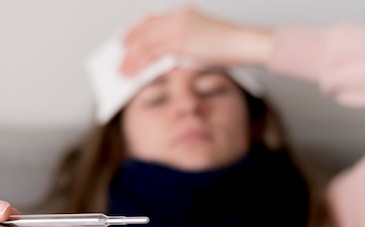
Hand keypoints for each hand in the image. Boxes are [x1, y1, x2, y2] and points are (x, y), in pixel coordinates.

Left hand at [120, 6, 274, 75]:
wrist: (245, 42)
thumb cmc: (230, 45)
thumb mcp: (202, 42)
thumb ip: (183, 46)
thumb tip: (168, 60)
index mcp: (183, 14)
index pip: (151, 21)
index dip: (135, 32)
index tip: (125, 42)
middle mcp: (177, 17)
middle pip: (144, 31)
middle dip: (129, 48)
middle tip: (119, 60)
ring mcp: (178, 29)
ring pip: (145, 44)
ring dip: (131, 59)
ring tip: (123, 72)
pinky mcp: (181, 43)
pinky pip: (153, 54)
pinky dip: (141, 65)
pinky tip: (135, 73)